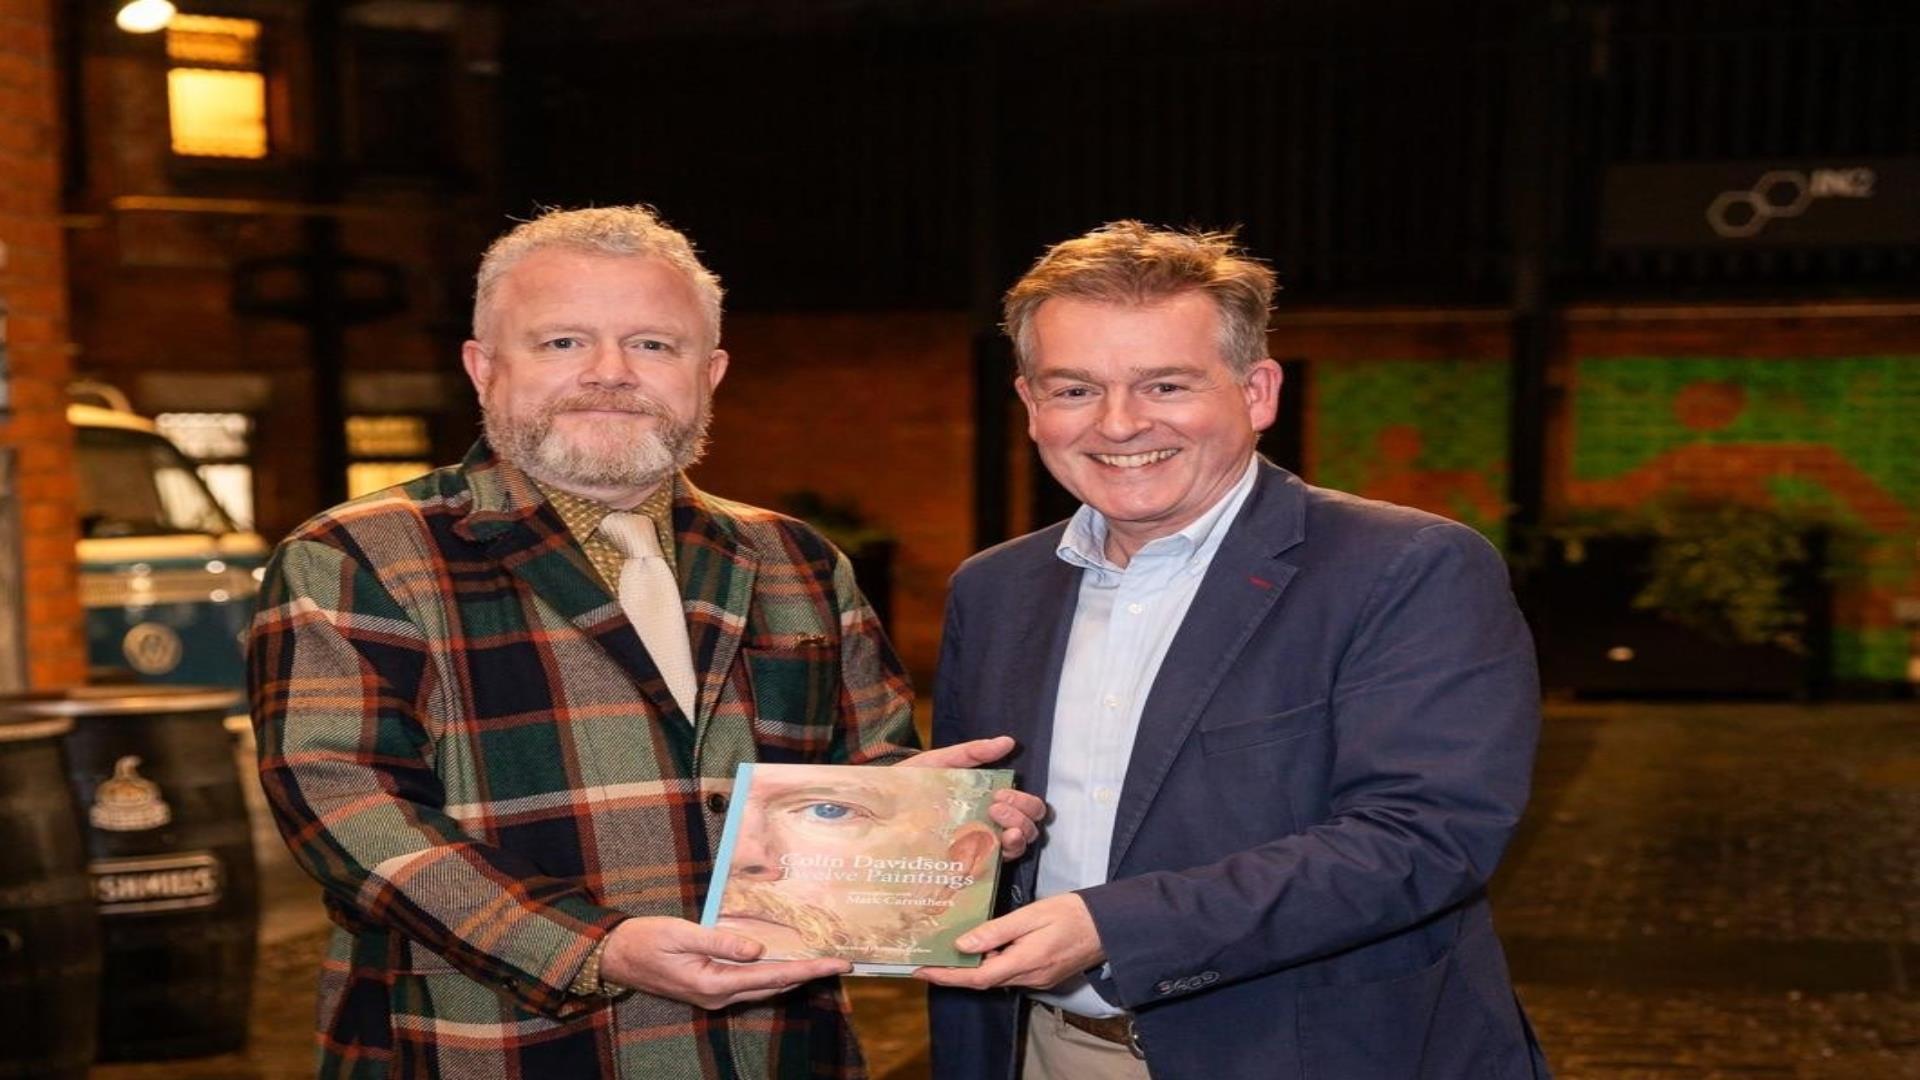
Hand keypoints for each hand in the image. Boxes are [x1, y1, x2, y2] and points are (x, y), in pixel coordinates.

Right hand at [597, 917, 849, 1009]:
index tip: (838, 964)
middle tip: (841, 962)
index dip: (809, 970)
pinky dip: (773, 972)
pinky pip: (750, 982)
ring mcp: (715, 995)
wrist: (616, 956)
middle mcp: (719, 995)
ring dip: (793, 975)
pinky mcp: (711, 988)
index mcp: (714, 983)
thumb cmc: (646, 940)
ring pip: (764, 986)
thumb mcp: (682, 933)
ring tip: (821, 961)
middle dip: (809, 974)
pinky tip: (785, 960)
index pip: (773, 976)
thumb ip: (721, 940)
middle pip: (775, 985)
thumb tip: (759, 948)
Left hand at [899, 736, 1047, 858]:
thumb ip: (972, 752)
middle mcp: (989, 826)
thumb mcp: (939, 763)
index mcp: (986, 802)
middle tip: (996, 805)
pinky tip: (999, 842)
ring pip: (1022, 843)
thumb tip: (1008, 741)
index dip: (1023, 801)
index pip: (1025, 806)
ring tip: (995, 818)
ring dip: (1019, 829)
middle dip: (1023, 812)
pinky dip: (1008, 850)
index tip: (1000, 793)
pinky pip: (1001, 863)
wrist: (875, 813)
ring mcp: (980, 846)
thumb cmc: (906, 787)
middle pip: (1030, 824)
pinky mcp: (967, 865)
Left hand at [914, 893, 1104, 990]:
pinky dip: (990, 963)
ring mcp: (1037, 979)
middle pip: (983, 979)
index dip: (946, 976)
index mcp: (1025, 962)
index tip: (921, 970)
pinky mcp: (1043, 974)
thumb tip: (962, 944)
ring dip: (972, 967)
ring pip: (996, 976)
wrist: (1109, 925)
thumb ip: (996, 931)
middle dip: (953, 972)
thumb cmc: (1072, 914)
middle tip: (926, 958)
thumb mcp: (1032, 915)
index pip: (976, 977)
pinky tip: (981, 948)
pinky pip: (1009, 972)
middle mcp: (1029, 977)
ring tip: (947, 950)